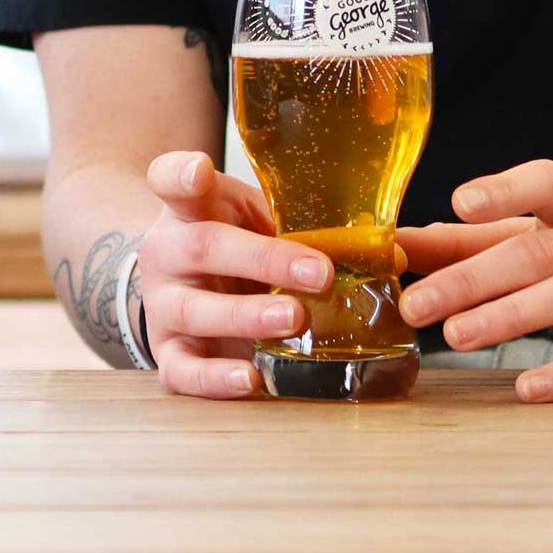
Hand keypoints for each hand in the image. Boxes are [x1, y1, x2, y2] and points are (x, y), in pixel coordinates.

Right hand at [133, 151, 341, 398]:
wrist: (179, 290)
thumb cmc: (232, 248)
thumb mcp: (257, 222)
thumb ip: (306, 230)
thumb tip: (390, 256)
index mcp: (190, 209)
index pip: (172, 179)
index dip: (182, 175)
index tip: (200, 171)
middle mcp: (168, 253)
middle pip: (203, 248)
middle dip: (264, 259)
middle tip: (319, 272)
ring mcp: (162, 305)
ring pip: (195, 311)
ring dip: (247, 316)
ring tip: (295, 319)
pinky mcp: (166, 354)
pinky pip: (184, 371)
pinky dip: (215, 380)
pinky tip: (250, 379)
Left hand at [395, 160, 552, 402]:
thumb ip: (478, 242)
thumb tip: (399, 244)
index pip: (550, 184)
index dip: (506, 189)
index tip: (460, 203)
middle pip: (542, 251)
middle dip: (473, 277)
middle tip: (415, 305)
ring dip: (509, 315)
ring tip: (453, 337)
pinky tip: (528, 387)